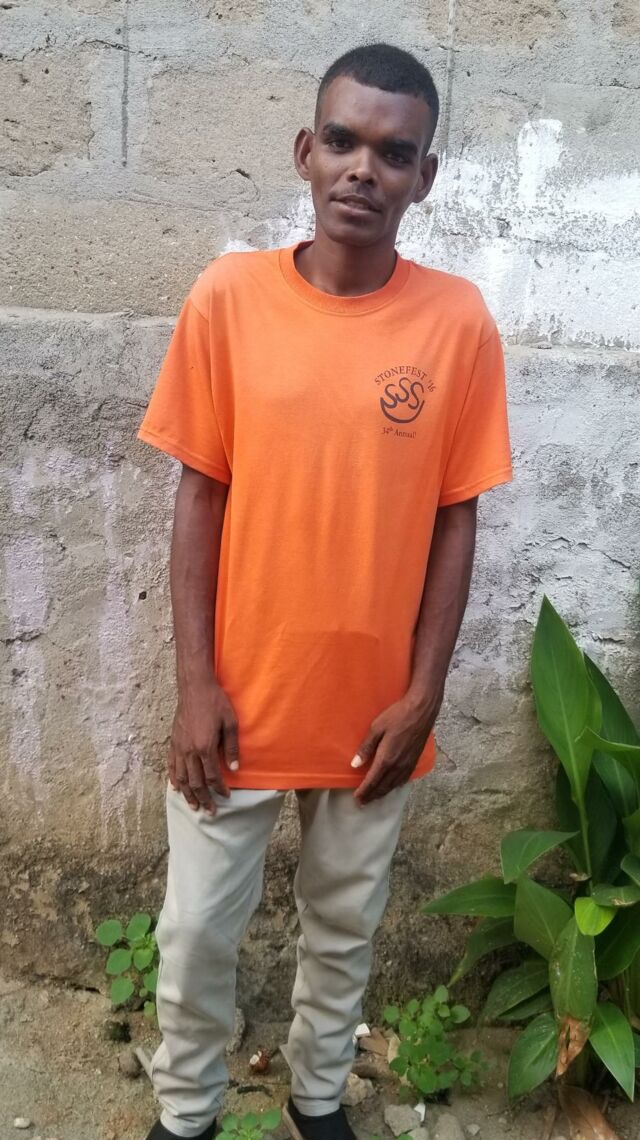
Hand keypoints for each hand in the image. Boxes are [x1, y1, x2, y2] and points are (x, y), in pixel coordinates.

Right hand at [169, 679, 239, 813]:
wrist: (195, 687)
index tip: (226, 796)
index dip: (220, 789)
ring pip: (181, 778)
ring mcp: (179, 747)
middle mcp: (189, 751)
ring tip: (193, 806)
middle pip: (195, 782)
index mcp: (205, 747)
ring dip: (187, 794)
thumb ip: (232, 748)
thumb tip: (234, 769)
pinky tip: (176, 787)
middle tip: (210, 811)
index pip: (212, 777)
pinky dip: (174, 779)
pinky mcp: (173, 742)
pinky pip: (172, 766)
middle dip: (203, 799)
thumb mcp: (231, 723)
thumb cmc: (216, 703)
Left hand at [352, 693, 439, 805]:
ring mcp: (408, 764)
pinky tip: (391, 786)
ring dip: (382, 793)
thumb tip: (355, 765)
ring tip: (374, 798)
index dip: (363, 792)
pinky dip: (394, 787)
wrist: (421, 711)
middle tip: (362, 803)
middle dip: (371, 796)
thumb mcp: (376, 728)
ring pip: (393, 785)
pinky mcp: (414, 761)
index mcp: (386, 758)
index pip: (372, 781)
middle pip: (383, 787)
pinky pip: (403, 780)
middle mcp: (398, 766)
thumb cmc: (397, 716)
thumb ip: (366, 748)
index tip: (356, 799)